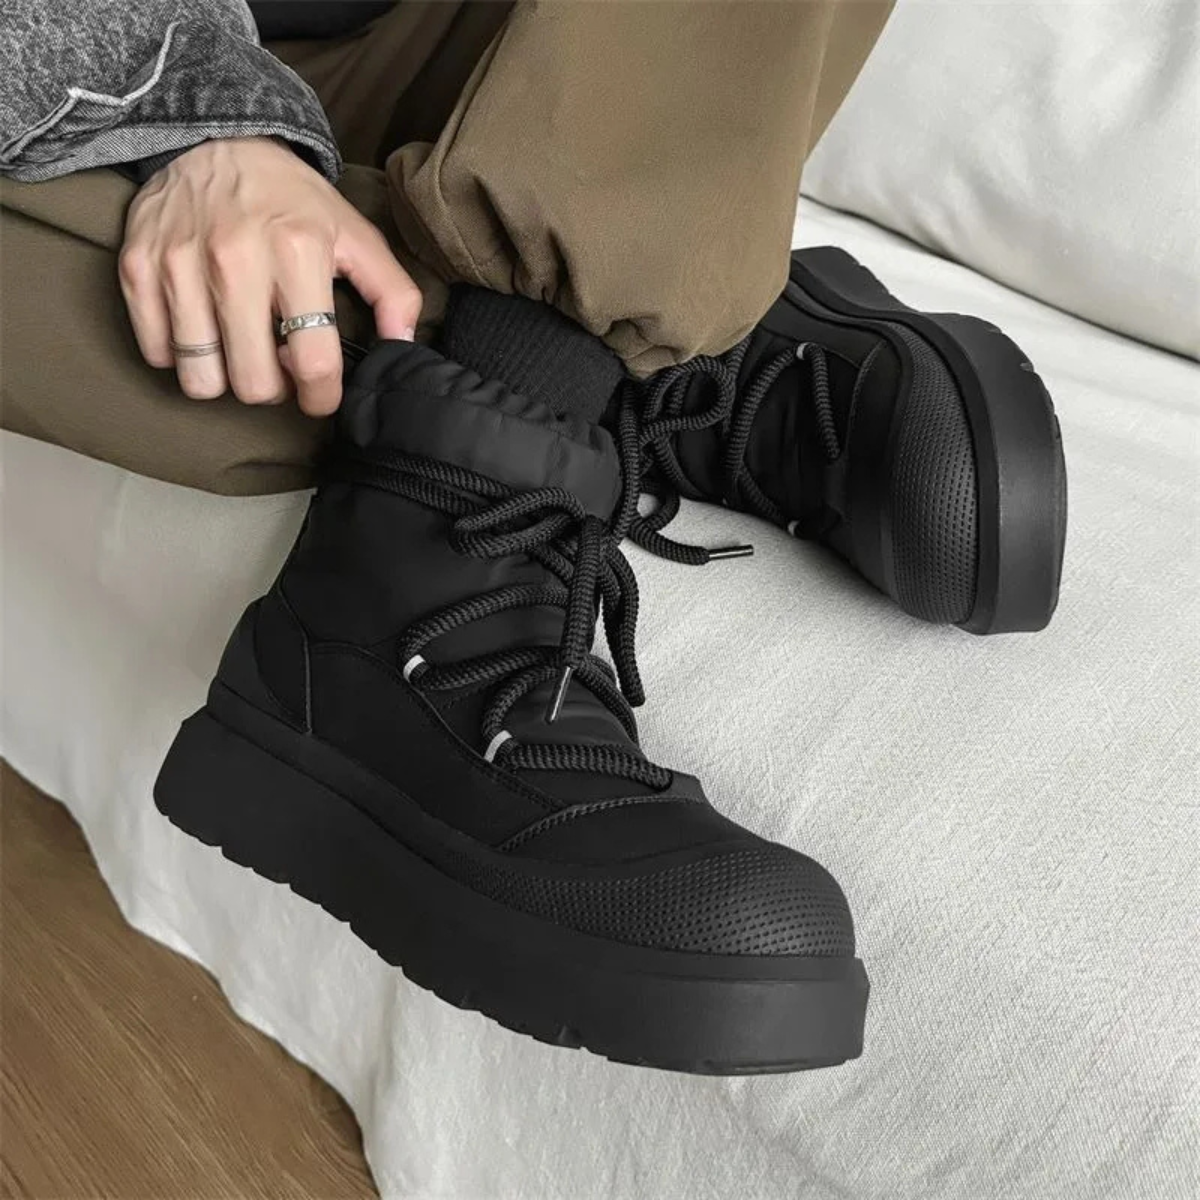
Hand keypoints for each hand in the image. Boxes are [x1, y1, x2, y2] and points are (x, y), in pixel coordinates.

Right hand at [118, 137, 420, 414]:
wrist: (216, 138)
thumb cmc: (292, 200)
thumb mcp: (354, 235)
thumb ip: (392, 292)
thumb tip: (402, 347)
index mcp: (297, 252)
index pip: (313, 364)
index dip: (321, 397)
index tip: (320, 394)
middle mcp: (235, 258)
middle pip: (253, 384)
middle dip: (273, 389)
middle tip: (278, 363)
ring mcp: (180, 264)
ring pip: (200, 380)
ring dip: (224, 379)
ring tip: (240, 349)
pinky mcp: (139, 267)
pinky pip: (157, 354)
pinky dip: (181, 356)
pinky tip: (203, 329)